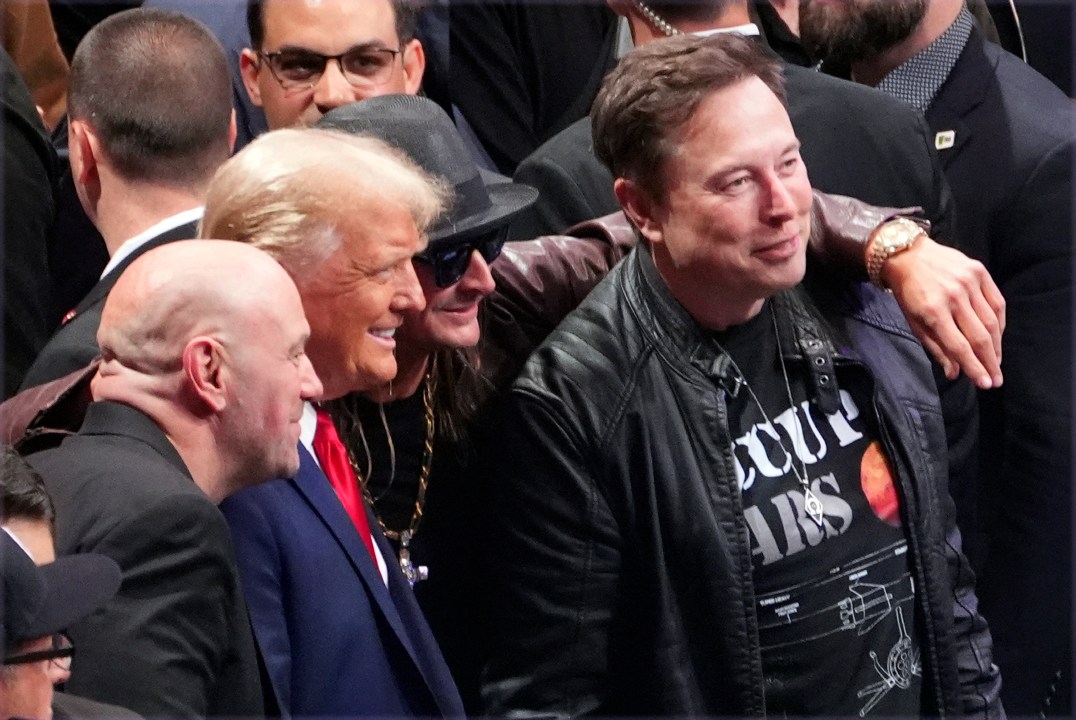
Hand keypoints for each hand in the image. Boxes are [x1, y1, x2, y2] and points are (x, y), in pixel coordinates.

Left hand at [882, 236, 1004, 388]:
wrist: (908, 254)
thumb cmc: (908, 292)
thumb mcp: (913, 322)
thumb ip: (936, 347)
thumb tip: (954, 373)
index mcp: (933, 311)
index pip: (960, 346)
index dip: (974, 367)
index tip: (985, 384)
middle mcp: (954, 296)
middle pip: (979, 336)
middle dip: (990, 362)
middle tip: (996, 379)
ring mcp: (969, 282)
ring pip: (991, 321)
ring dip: (997, 346)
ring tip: (996, 362)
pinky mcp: (979, 271)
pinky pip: (997, 302)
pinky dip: (1000, 323)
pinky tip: (998, 337)